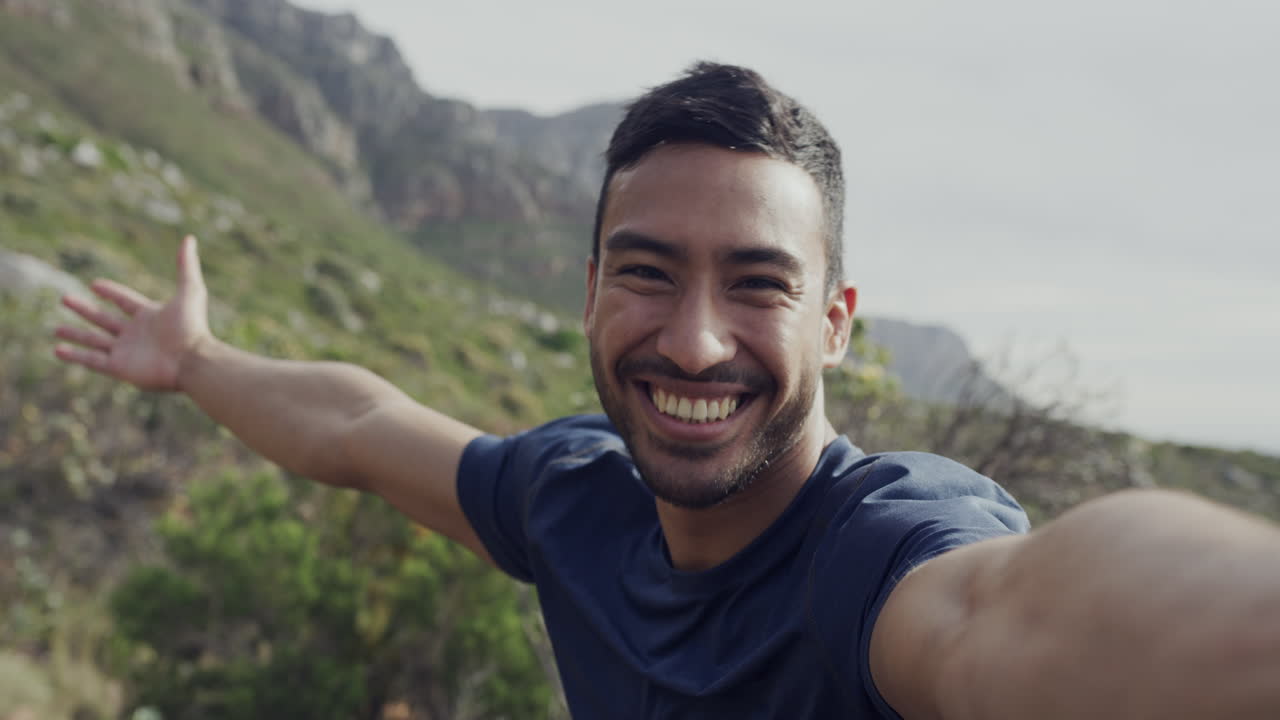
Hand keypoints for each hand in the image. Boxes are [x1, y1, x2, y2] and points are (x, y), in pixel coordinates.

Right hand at [54, 235, 210, 391]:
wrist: (191, 360)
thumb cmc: (191, 327)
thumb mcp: (190, 290)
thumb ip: (186, 265)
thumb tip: (189, 238)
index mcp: (149, 316)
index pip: (124, 301)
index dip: (111, 292)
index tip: (94, 284)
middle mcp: (135, 334)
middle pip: (104, 319)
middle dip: (84, 310)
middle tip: (64, 299)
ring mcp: (126, 352)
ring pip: (94, 341)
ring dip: (75, 335)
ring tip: (55, 329)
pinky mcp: (119, 368)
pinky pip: (92, 361)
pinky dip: (75, 356)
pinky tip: (58, 350)